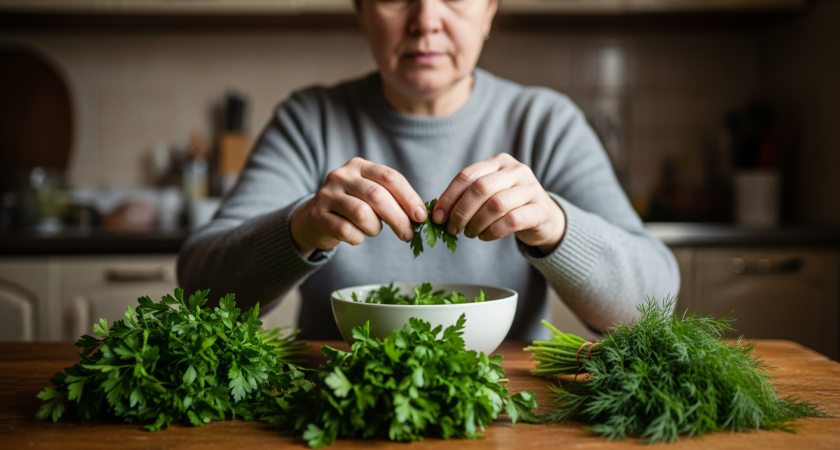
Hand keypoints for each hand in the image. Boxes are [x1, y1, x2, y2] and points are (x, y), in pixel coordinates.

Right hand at [290, 157, 427, 257]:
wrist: (314, 220)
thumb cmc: (351, 207)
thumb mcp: (370, 195)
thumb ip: (391, 198)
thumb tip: (419, 215)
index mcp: (359, 166)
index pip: (390, 177)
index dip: (409, 197)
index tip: (421, 216)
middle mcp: (342, 175)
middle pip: (377, 196)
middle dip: (398, 218)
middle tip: (408, 234)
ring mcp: (327, 194)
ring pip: (362, 213)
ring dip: (375, 228)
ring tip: (374, 230)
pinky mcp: (318, 215)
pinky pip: (346, 230)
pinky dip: (358, 237)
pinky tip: (356, 236)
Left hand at [432, 153, 565, 254]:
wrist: (544, 218)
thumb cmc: (509, 205)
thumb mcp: (489, 194)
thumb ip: (467, 197)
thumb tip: (438, 214)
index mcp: (499, 162)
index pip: (467, 176)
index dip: (448, 197)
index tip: (438, 217)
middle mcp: (516, 170)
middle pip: (480, 188)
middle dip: (461, 212)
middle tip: (453, 229)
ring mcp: (531, 188)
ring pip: (496, 205)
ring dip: (476, 223)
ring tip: (470, 234)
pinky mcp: (540, 209)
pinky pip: (511, 220)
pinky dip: (493, 231)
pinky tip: (485, 236)